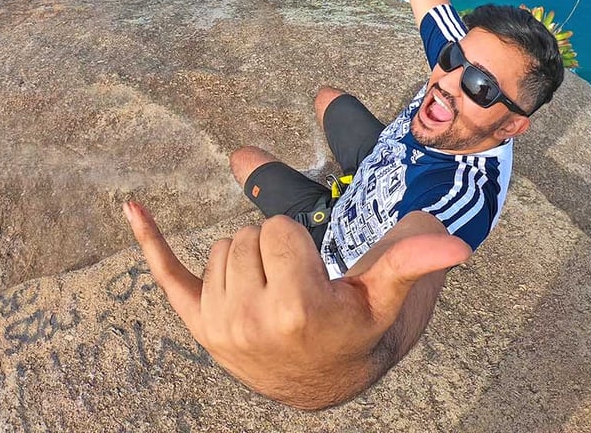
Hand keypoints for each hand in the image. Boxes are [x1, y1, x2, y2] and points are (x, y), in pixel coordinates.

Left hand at [122, 201, 468, 408]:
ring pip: (221, 249)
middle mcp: (248, 317)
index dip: (298, 244)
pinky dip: (151, 240)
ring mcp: (217, 324)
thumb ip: (412, 263)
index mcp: (295, 304)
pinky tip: (132, 209)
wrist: (321, 382)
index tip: (315, 275)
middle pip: (246, 234)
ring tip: (272, 290)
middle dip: (272, 248)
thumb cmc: (357, 332)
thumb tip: (458, 245)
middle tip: (294, 283)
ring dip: (246, 258)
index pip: (277, 228)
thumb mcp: (386, 299)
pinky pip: (168, 273)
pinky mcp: (198, 326)